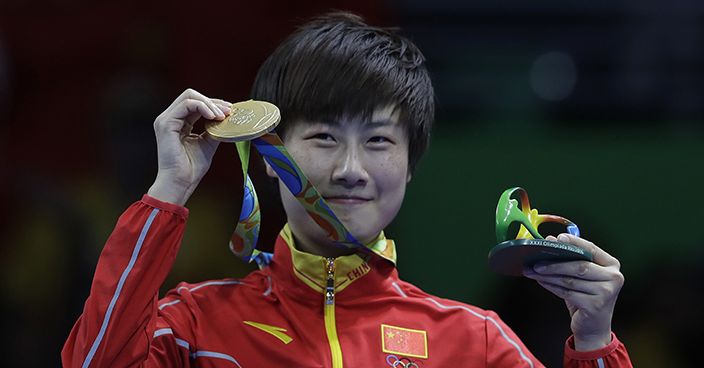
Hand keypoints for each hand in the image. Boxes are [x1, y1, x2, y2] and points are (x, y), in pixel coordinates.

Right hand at [147, 88, 231, 204]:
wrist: (181, 182)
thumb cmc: (191, 168)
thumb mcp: (208, 143)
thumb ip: (214, 129)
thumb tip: (226, 119)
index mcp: (178, 123)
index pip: (195, 103)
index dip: (213, 104)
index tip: (229, 111)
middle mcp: (170, 118)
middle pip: (191, 95)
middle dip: (213, 101)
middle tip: (228, 111)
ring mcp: (166, 120)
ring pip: (189, 96)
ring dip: (210, 104)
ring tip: (222, 115)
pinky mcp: (166, 123)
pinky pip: (187, 105)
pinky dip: (203, 107)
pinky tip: (213, 117)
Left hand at [523, 233, 623, 350]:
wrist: (593, 326)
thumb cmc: (586, 296)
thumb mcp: (583, 276)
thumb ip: (570, 258)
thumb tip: (551, 240)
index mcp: (612, 265)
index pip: (591, 249)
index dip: (574, 242)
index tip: (557, 238)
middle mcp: (613, 278)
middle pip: (579, 266)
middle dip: (554, 263)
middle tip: (535, 261)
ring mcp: (606, 293)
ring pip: (570, 280)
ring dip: (548, 275)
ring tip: (533, 271)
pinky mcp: (595, 306)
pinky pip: (567, 292)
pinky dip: (551, 286)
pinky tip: (541, 281)